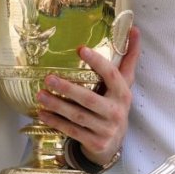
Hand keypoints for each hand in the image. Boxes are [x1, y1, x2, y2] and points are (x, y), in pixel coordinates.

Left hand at [36, 26, 139, 166]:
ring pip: (78, 116)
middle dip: (68, 88)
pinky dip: (56, 122)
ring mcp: (106, 129)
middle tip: (48, 78)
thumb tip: (134, 28)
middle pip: (89, 99)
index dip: (98, 62)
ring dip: (57, 105)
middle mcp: (117, 112)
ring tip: (40, 95)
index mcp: (123, 94)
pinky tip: (43, 113)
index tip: (80, 49)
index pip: (112, 76)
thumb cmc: (115, 105)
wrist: (113, 144)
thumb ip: (129, 58)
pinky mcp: (95, 143)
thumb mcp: (124, 84)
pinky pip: (72, 131)